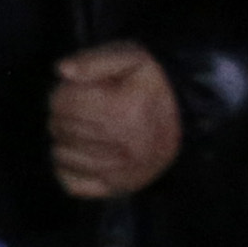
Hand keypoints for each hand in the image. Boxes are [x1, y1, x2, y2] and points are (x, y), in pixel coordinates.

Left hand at [48, 41, 183, 199]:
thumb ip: (94, 61)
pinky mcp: (118, 188)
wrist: (188, 117)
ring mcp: (119, 172)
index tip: (79, 89)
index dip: (64, 91)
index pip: (61, 102)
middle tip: (82, 108)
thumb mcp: (130, 58)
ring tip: (84, 128)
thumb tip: (62, 70)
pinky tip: (80, 152)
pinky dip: (67, 168)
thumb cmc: (152, 84)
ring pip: (60, 155)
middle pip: (59, 128)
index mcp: (123, 112)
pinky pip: (71, 183)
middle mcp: (121, 147)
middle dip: (63, 113)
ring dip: (64, 139)